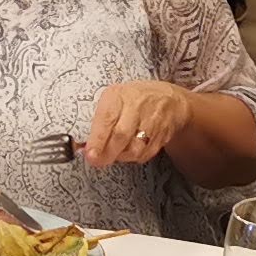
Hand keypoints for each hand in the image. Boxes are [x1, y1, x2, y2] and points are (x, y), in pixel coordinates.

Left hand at [84, 80, 198, 167]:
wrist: (169, 100)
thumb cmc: (135, 99)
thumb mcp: (114, 98)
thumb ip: (99, 119)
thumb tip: (85, 145)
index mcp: (119, 95)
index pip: (107, 118)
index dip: (97, 139)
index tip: (90, 153)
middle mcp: (137, 107)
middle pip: (121, 135)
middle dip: (107, 152)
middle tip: (97, 160)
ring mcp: (152, 122)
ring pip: (134, 149)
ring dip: (120, 156)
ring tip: (113, 153)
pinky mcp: (161, 137)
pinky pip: (145, 154)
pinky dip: (133, 157)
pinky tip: (128, 151)